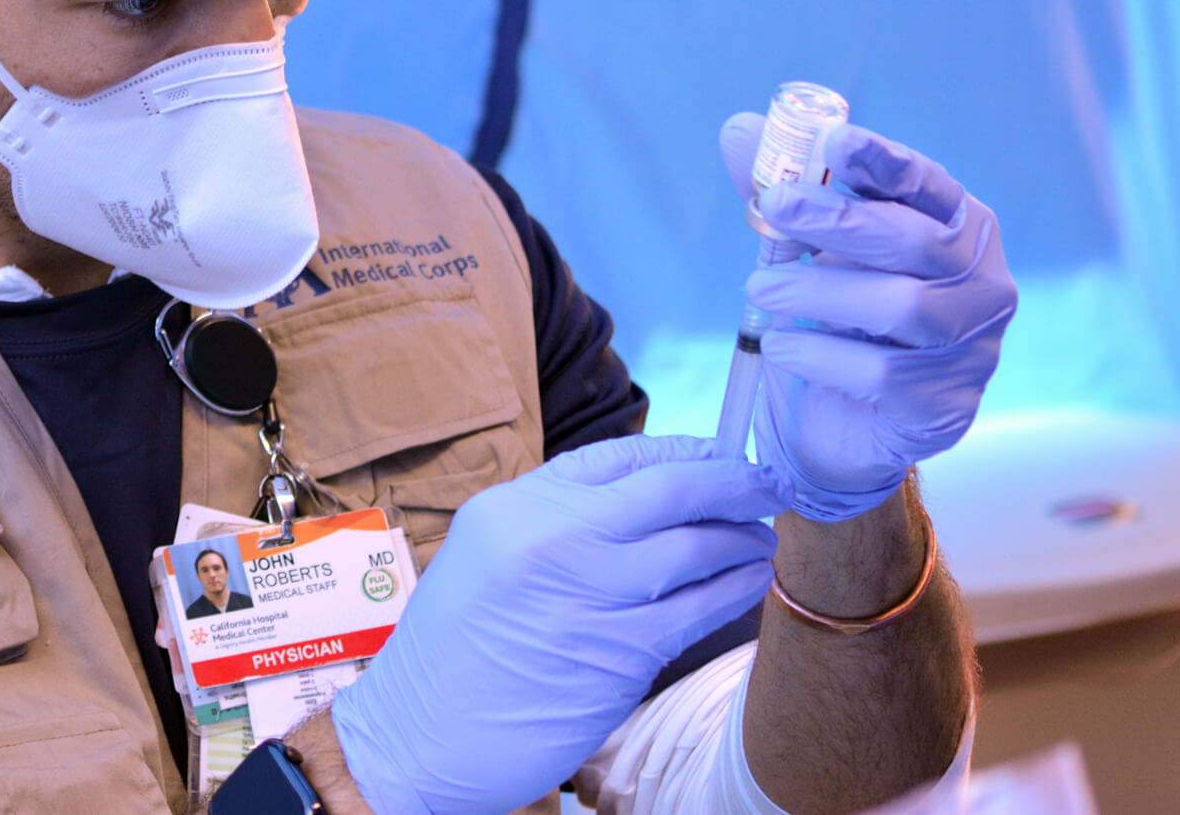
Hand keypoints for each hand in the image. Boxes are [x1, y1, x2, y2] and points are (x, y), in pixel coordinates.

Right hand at [329, 435, 789, 814]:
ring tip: (762, 536)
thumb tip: (643, 501)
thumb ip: (552, 522)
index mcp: (512, 508)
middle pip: (667, 492)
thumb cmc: (452, 651)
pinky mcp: (617, 657)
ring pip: (694, 550)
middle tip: (767, 481)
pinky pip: (696, 611)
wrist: (418, 735)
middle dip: (732, 481)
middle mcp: (549, 541)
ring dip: (742, 538)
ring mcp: (585, 599)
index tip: (718, 453)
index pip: (616, 457)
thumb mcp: (484, 555)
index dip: (681, 451)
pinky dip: (734, 589)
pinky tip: (751, 581)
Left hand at [719, 114, 1016, 520]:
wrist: (836, 427)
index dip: (884, 161)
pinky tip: (782, 347)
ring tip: (759, 289)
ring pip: (901, 308)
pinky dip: (819, 354)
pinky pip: (882, 375)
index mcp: (956, 230)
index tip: (834, 141)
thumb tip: (739, 129)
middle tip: (772, 208)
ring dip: (818, 291)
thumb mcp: (805, 253)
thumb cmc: (835, 320)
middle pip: (917, 241)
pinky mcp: (946, 406)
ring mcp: (972, 348)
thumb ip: (782, 194)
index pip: (929, 185)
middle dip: (839, 218)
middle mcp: (981, 284)